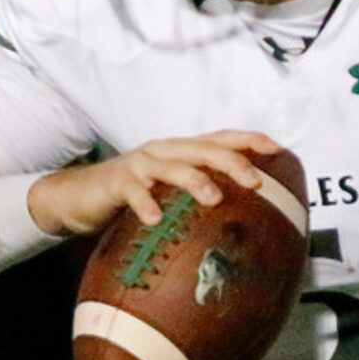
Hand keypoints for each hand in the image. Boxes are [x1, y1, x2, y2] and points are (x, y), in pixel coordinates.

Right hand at [27, 130, 275, 236]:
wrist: (81, 196)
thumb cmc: (134, 197)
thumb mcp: (171, 194)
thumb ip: (199, 197)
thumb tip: (244, 222)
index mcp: (182, 152)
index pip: (222, 138)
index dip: (250, 140)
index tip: (277, 149)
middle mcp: (165, 151)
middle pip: (205, 149)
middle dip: (233, 162)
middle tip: (255, 182)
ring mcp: (141, 164)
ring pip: (174, 166)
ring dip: (195, 180)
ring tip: (213, 199)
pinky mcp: (118, 181)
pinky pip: (134, 191)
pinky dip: (146, 204)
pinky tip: (156, 220)